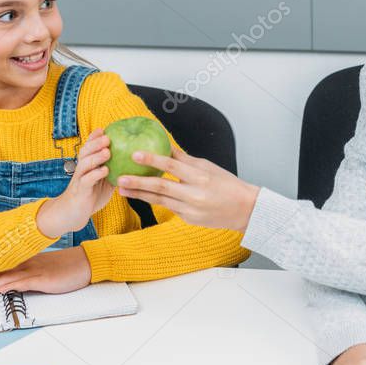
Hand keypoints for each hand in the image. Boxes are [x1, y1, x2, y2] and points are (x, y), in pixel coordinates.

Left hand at [0, 246, 91, 299]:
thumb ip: (29, 276)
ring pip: (7, 278)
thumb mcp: (44, 271)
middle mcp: (27, 265)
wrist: (85, 263)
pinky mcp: (43, 278)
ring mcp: (35, 270)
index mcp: (26, 262)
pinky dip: (10, 285)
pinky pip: (24, 282)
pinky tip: (0, 289)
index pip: (1, 269)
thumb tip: (14, 284)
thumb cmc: (66, 269)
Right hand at [37, 129, 113, 238]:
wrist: (73, 214)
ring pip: (85, 164)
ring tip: (107, 151)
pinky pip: (86, 180)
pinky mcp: (80, 191)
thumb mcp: (104, 182)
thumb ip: (113, 172)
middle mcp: (81, 169)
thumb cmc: (90, 196)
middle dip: (95, 143)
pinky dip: (95, 175)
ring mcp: (79, 179)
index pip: (89, 147)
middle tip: (107, 137)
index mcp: (86, 165)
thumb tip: (130, 163)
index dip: (94, 138)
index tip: (104, 129)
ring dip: (96, 157)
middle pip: (85, 152)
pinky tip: (105, 171)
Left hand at [114, 147, 258, 231]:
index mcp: (200, 176)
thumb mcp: (207, 166)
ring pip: (159, 201)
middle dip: (138, 183)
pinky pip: (169, 207)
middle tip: (120, 178)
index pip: (172, 165)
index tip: (135, 155)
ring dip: (139, 195)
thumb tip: (165, 145)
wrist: (244, 209)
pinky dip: (155, 201)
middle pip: (161, 187)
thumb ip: (184, 159)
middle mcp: (194, 194)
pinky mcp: (188, 219)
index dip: (152, 160)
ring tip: (122, 190)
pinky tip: (140, 196)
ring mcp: (190, 209)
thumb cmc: (227, 184)